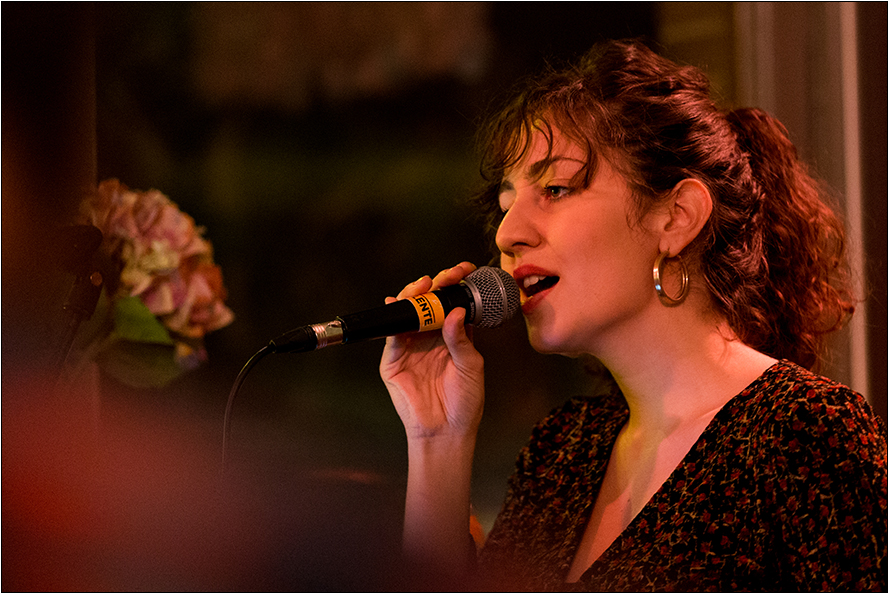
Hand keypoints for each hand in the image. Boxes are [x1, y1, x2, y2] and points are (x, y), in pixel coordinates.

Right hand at [380, 262, 484, 440]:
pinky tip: (400, 305)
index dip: (456, 285)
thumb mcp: (471, 366)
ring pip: (408, 314)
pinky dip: (395, 319)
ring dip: (414, 296)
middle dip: (435, 284)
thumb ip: (462, 339)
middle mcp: (430, 337)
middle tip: (446, 276)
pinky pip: (392, 336)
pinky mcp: (393, 361)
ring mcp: (410, 347)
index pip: (451, 303)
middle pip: (428, 303)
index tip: (465, 270)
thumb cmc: (464, 402)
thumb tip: (455, 311)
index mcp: (453, 336)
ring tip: (423, 285)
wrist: (446, 431)